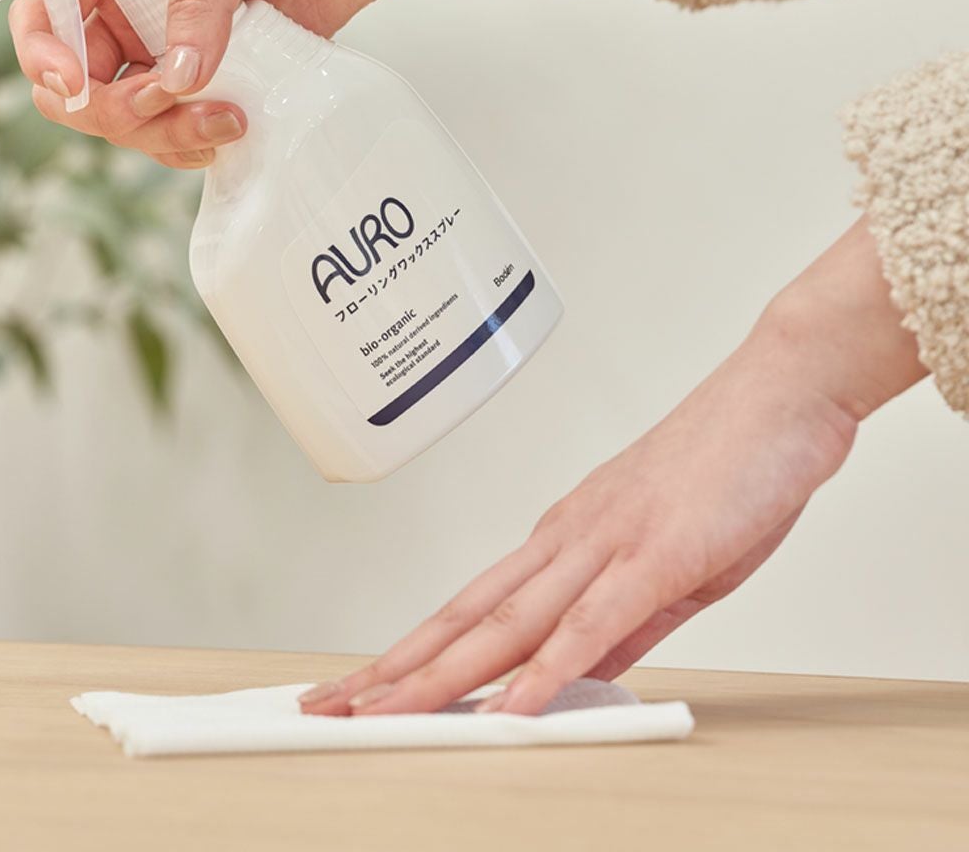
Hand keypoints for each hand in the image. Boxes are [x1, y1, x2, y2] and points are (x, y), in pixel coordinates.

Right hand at [8, 0, 414, 166]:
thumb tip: (179, 77)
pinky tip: (235, 130)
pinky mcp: (220, 83)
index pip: (41, 15)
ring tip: (228, 122)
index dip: (43, 56)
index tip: (77, 82)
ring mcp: (174, 53)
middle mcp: (131, 12)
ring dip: (165, 136)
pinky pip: (184, 132)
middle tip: (171, 100)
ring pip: (132, 121)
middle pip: (81, 89)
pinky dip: (196, 143)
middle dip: (117, 109)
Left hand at [301, 220, 926, 715]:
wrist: (776, 394)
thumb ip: (625, 622)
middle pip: (466, 618)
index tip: (371, 682)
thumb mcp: (669, 564)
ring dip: (443, 675)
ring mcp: (606, 544)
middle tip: (332, 705)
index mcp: (566, 537)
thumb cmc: (727, 465)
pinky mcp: (656, 554)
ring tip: (386, 715)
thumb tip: (585, 673)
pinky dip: (547, 669)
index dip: (415, 650)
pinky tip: (510, 706)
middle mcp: (568, 538)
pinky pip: (592, 623)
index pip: (473, 606)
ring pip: (508, 622)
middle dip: (396, 670)